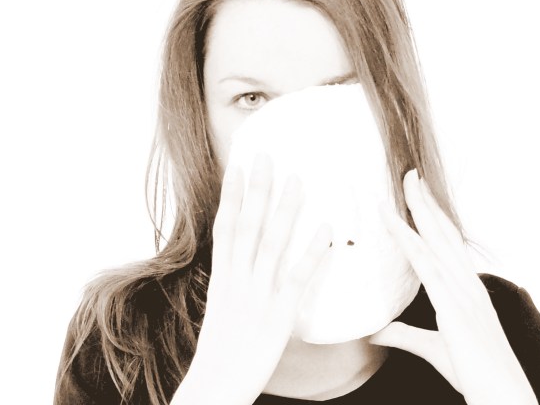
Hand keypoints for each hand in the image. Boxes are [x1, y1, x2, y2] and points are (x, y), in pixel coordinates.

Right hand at [171, 154, 332, 404]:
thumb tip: (243, 264)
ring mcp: (257, 297)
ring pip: (272, 244)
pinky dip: (312, 254)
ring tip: (298, 181)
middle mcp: (237, 281)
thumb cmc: (219, 353)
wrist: (214, 387)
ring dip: (286, 211)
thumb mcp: (221, 311)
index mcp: (222, 279)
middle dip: (258, 190)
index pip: (226, 228)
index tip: (239, 167)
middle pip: (248, 226)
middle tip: (268, 157)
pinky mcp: (278, 317)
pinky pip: (297, 279)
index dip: (232, 196)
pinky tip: (325, 232)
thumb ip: (234, 284)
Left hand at [369, 170, 536, 404]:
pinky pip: (425, 264)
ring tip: (404, 183)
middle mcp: (467, 284)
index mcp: (468, 290)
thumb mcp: (434, 349)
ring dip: (418, 209)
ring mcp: (462, 292)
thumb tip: (378, 331)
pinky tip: (392, 222)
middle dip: (426, 201)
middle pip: (443, 233)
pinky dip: (407, 239)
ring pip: (435, 240)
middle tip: (410, 173)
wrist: (502, 393)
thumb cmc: (476, 375)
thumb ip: (404, 335)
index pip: (447, 245)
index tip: (418, 194)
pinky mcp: (453, 305)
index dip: (433, 218)